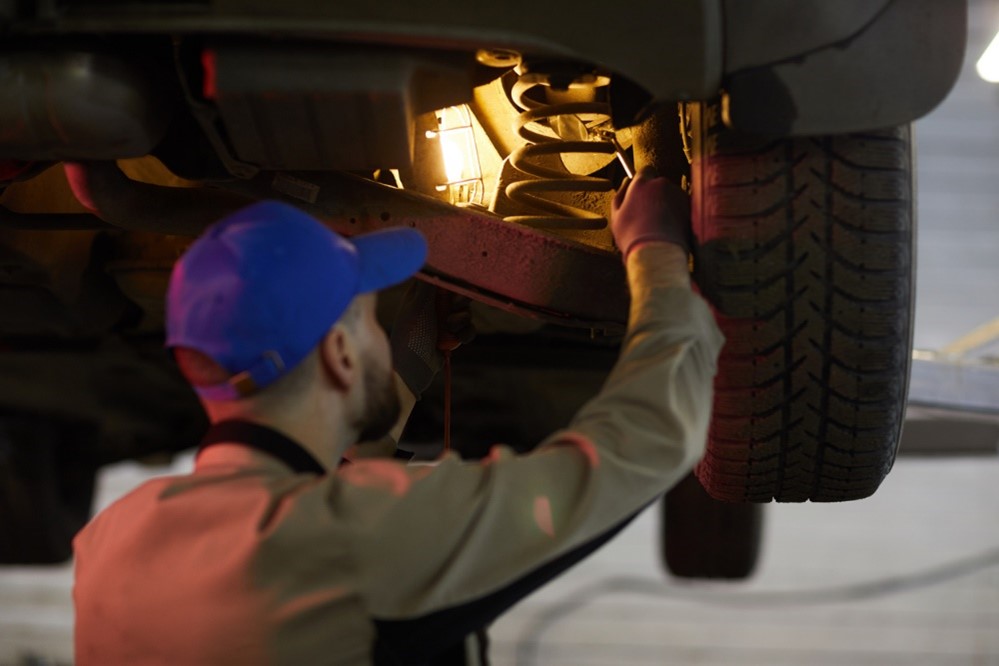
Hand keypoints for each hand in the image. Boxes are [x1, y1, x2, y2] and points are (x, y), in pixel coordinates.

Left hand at [390, 282, 473, 398]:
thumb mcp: (418, 307)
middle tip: (455, 306)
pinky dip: (465, 333)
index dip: (454, 280)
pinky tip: (457, 340)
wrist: (412, 370)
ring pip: (466, 312)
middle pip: (458, 294)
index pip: (442, 278)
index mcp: (421, 294)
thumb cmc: (410, 336)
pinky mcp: (452, 337)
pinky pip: (468, 329)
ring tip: (450, 328)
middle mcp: (433, 306)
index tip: (461, 282)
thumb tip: (432, 259)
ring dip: (462, 319)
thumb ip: (429, 284)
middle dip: (460, 301)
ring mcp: (443, 322)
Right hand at [610, 167, 690, 259]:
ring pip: (673, 195)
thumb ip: (620, 194)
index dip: (644, 182)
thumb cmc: (632, 236)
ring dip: (669, 205)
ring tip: (661, 226)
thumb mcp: (616, 216)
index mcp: (641, 183)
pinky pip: (684, 206)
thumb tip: (626, 180)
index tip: (642, 193)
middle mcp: (661, 183)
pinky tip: (672, 229)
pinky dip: (679, 214)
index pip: (645, 171)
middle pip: (660, 184)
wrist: (657, 251)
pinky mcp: (691, 206)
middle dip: (656, 195)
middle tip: (650, 215)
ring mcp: (678, 194)